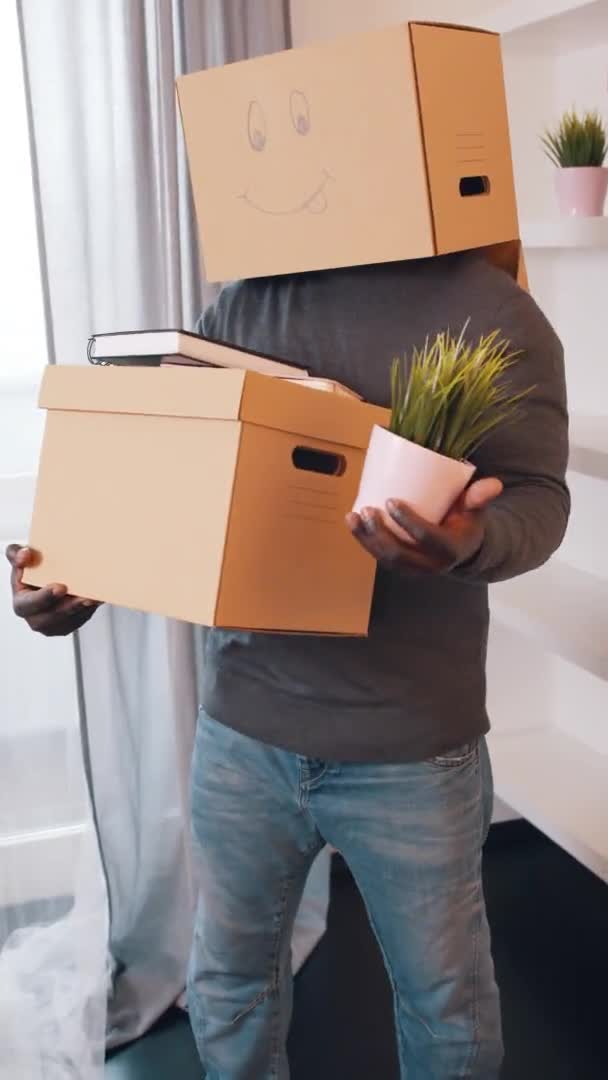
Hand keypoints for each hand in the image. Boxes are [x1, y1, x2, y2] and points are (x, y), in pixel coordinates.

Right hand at [6, 545, 100, 635]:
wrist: (49, 577)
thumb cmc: (33, 569)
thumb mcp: (22, 559)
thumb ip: (17, 555)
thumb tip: (24, 554)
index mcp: (22, 604)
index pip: (29, 605)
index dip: (44, 598)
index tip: (60, 588)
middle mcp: (36, 619)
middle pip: (52, 618)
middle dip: (70, 608)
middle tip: (86, 598)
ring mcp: (54, 625)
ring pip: (70, 620)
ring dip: (84, 610)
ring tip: (96, 598)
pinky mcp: (70, 624)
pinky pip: (81, 619)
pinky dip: (90, 609)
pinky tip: (98, 598)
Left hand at [346, 477, 502, 574]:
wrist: (461, 551)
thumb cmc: (466, 522)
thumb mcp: (476, 511)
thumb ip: (479, 498)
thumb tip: (493, 483)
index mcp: (450, 550)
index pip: (426, 538)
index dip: (408, 522)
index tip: (391, 501)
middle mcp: (431, 565)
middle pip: (400, 553)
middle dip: (379, 533)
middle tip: (367, 509)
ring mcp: (414, 569)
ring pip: (385, 558)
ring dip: (366, 538)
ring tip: (353, 517)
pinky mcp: (401, 567)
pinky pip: (379, 557)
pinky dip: (364, 541)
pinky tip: (352, 524)